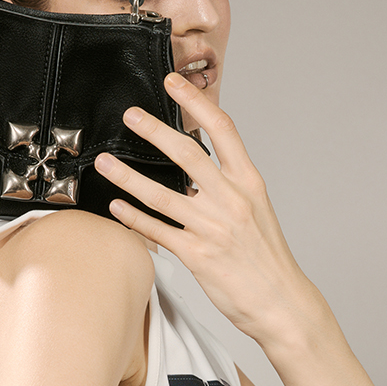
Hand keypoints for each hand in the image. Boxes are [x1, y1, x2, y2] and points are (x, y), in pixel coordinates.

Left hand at [94, 72, 322, 349]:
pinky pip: (158, 231)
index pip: (223, 129)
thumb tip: (195, 163)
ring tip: (105, 162)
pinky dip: (134, 217)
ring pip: (162, 194)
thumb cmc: (266, 257)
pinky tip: (117, 206)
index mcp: (248, 182)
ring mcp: (213, 227)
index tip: (174, 83)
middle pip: (187, 154)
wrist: (281, 302)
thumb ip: (228, 184)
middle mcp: (231, 200)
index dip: (197, 102)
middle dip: (155, 130)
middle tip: (130, 115)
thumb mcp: (256, 209)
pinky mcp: (198, 255)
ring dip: (128, 176)